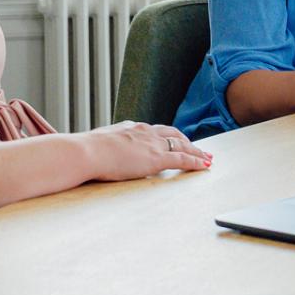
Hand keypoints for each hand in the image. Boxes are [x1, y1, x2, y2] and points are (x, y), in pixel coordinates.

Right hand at [87, 121, 212, 180]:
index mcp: (132, 127)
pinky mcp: (156, 158)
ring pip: (182, 144)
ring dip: (196, 151)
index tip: (174, 140)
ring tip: (207, 158)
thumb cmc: (87, 151)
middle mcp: (145, 131)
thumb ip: (108, 147)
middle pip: (173, 134)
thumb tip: (102, 154)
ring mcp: (152, 144)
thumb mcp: (99, 144)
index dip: (168, 136)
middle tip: (198, 148)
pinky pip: (182, 159)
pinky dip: (196, 162)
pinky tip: (204, 166)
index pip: (155, 130)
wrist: (87, 152)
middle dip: (188, 141)